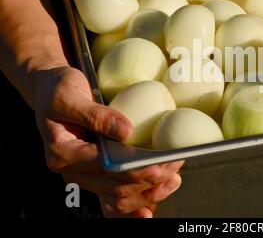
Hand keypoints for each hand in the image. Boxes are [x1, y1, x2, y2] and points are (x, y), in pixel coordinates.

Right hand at [32, 66, 183, 217]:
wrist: (49, 90)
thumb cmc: (57, 89)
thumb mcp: (69, 95)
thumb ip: (96, 114)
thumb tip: (126, 132)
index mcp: (63, 153)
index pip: (106, 167)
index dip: (135, 170)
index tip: (159, 165)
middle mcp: (72, 170)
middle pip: (115, 187)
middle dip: (149, 181)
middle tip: (174, 166)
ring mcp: (84, 175)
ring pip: (117, 197)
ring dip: (147, 193)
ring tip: (173, 180)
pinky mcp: (95, 174)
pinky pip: (113, 197)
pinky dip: (133, 205)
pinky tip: (149, 211)